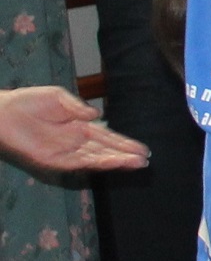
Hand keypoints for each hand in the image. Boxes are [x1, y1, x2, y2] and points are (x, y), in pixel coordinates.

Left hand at [0, 86, 149, 173]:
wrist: (4, 112)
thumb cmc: (28, 102)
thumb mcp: (59, 98)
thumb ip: (78, 108)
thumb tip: (98, 115)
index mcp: (78, 127)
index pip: (106, 137)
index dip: (124, 143)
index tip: (142, 149)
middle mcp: (75, 142)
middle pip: (105, 150)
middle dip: (125, 154)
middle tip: (147, 159)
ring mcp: (65, 152)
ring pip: (96, 158)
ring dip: (117, 161)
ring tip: (137, 163)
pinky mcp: (53, 159)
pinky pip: (79, 163)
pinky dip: (97, 163)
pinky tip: (112, 162)